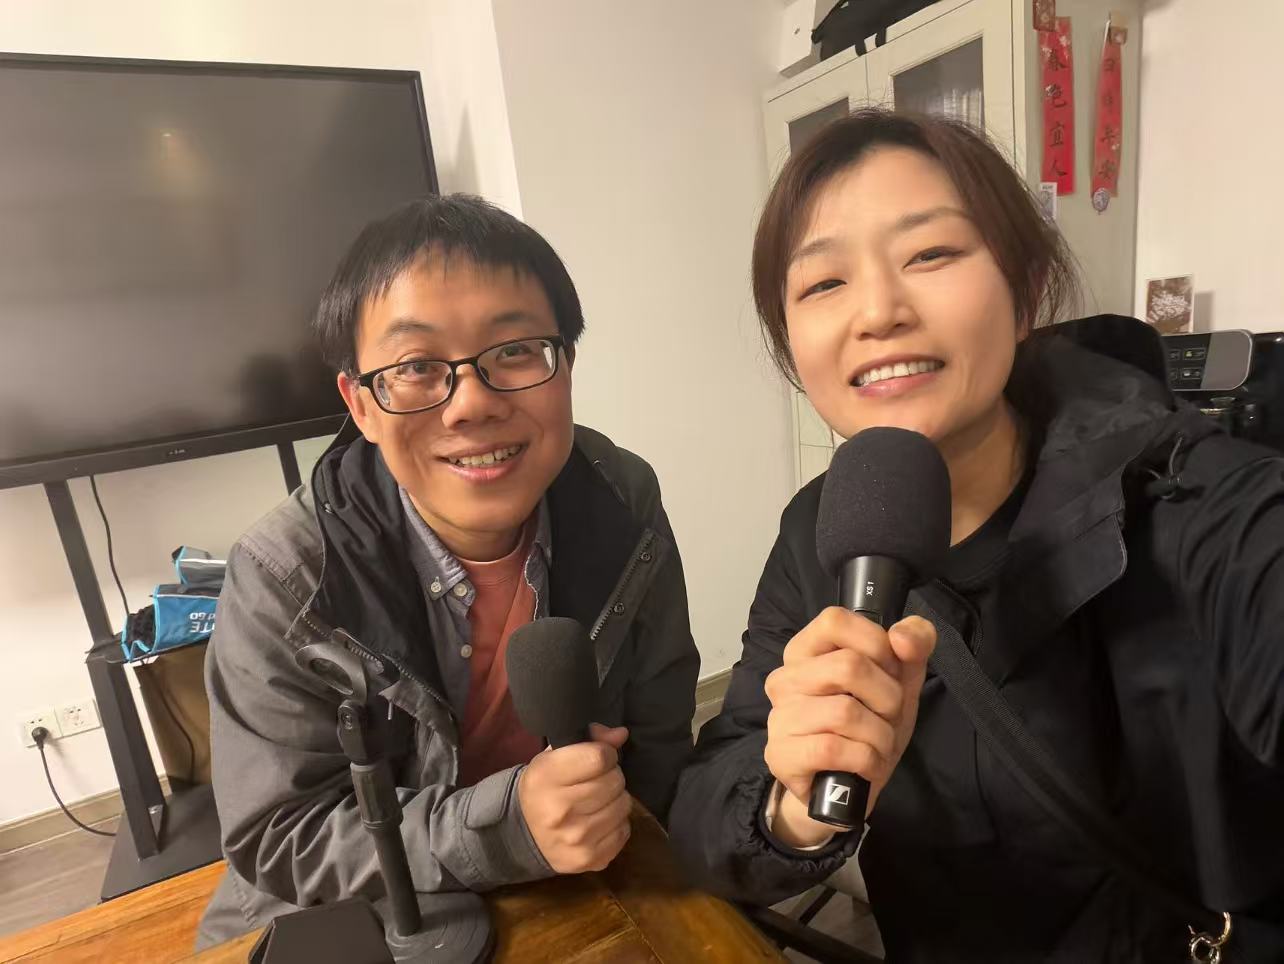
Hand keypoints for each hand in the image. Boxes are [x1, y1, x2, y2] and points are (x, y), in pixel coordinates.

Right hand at [517, 723, 631, 873]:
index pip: (599, 757)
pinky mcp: (591, 859)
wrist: (523, 835)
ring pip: (624, 805)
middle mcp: (560, 810)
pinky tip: (598, 821)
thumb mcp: (554, 757)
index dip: (605, 753)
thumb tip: (621, 734)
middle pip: (615, 781)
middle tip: (596, 781)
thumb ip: (589, 739)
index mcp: (547, 777)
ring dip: (616, 799)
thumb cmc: (543, 788)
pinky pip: (624, 830)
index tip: (599, 758)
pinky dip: (616, 823)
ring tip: (598, 801)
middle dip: (611, 776)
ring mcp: (577, 838)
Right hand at [763, 608, 935, 846]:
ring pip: (846, 712)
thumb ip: (914, 646)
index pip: (835, 620)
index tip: (889, 670)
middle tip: (887, 716)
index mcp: (806, 651)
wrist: (846, 789)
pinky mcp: (780, 754)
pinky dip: (865, 760)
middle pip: (848, 666)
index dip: (876, 643)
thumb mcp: (900, 682)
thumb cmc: (868, 726)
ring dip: (880, 735)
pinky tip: (865, 766)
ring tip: (877, 745)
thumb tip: (903, 637)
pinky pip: (834, 749)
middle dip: (888, 698)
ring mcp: (779, 717)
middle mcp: (785, 678)